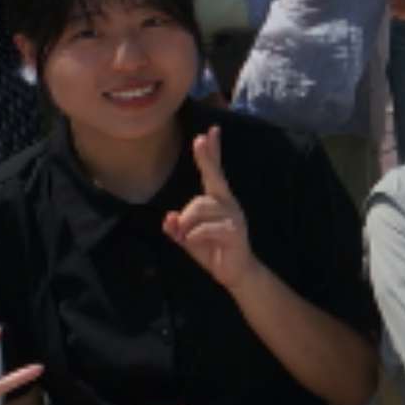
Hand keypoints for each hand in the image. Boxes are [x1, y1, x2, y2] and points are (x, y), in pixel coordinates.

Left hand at [161, 128, 253, 285]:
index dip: (212, 153)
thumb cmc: (212, 251)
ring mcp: (234, 216)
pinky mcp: (235, 231)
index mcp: (219, 201)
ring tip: (187, 238)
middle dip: (200, 176)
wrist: (236, 273)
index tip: (211, 131)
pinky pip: (205, 228)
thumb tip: (168, 218)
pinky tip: (195, 243)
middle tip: (196, 153)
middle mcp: (229, 204)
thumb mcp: (188, 239)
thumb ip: (178, 228)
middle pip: (206, 186)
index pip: (214, 173)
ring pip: (200, 209)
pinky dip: (194, 237)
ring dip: (187, 225)